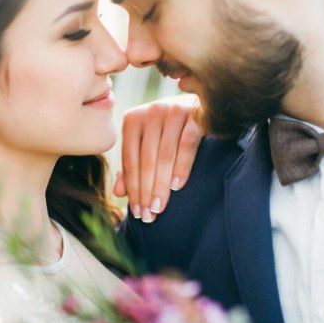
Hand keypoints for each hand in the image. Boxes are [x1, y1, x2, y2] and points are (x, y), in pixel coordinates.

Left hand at [114, 94, 203, 222]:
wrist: (205, 106)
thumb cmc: (170, 132)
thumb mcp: (148, 146)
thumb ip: (133, 166)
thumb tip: (118, 192)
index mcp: (133, 119)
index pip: (129, 160)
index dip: (132, 189)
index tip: (137, 213)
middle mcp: (151, 112)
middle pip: (146, 160)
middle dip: (146, 191)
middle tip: (148, 216)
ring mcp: (173, 111)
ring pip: (164, 155)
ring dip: (161, 185)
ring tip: (159, 207)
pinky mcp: (195, 114)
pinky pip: (187, 144)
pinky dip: (181, 166)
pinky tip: (177, 186)